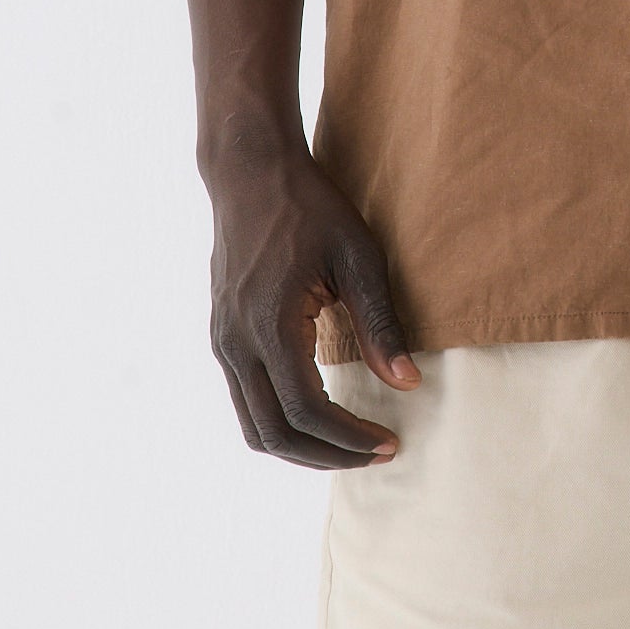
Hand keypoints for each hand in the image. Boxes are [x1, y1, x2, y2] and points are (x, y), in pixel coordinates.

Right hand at [205, 140, 419, 467]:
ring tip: (351, 444)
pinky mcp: (222, 337)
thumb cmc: (310, 207)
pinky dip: (282, 422)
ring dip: (302, 447)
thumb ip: (380, 323)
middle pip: (273, 434)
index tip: (389, 443)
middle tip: (376, 453)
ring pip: (254, 426)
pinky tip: (321, 415)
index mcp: (271, 325)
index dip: (348, 439)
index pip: (306, 411)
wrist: (250, 173)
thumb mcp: (358, 256)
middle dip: (327, 455)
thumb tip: (407, 383)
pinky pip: (246, 401)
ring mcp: (222, 342)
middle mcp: (236, 343)